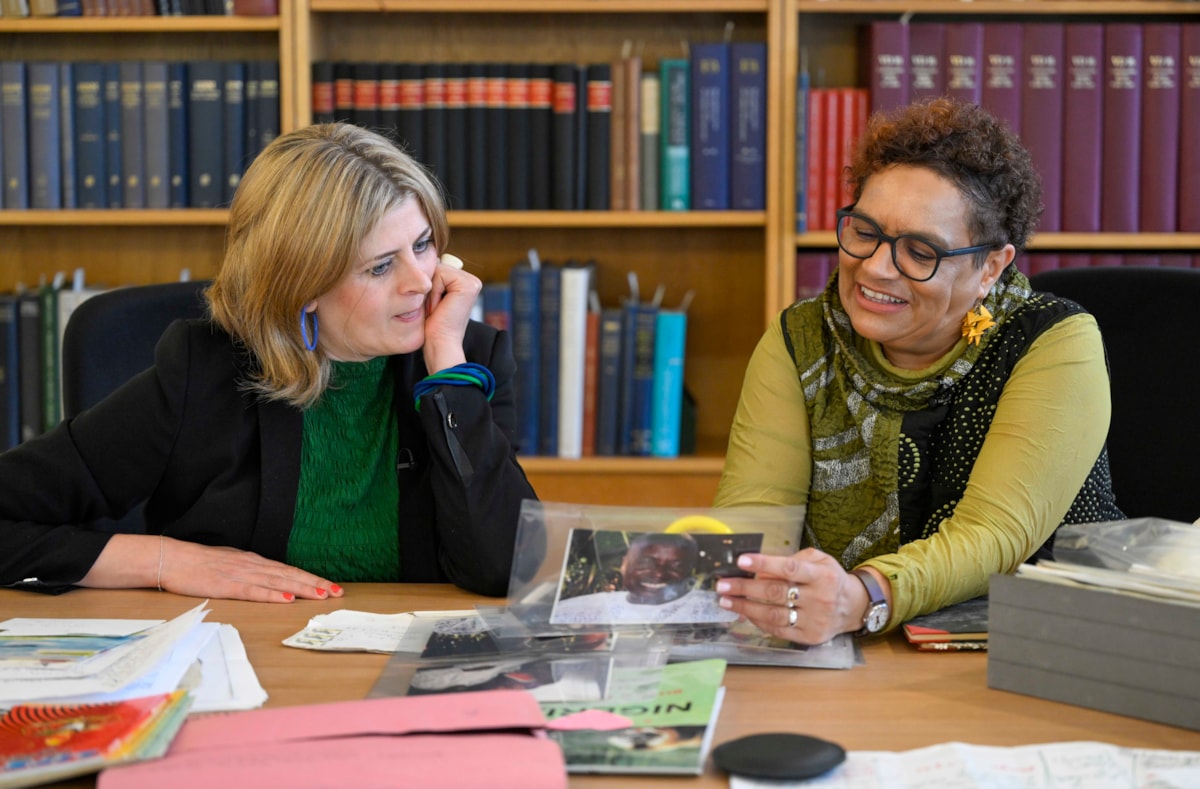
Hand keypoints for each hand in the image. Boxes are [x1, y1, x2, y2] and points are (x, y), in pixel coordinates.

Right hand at [84, 534, 344, 603]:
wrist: (170, 557)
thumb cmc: (198, 563)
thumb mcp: (229, 564)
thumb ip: (249, 572)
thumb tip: (269, 580)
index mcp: (253, 562)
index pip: (288, 571)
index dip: (310, 578)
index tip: (330, 585)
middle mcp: (252, 566)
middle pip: (289, 576)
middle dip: (315, 584)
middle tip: (337, 592)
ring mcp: (240, 575)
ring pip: (277, 583)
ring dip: (301, 589)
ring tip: (322, 595)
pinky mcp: (226, 585)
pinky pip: (254, 592)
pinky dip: (272, 596)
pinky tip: (287, 600)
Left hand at [423, 253, 481, 372]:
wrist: (440, 344)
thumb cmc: (432, 327)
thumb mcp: (430, 298)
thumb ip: (432, 280)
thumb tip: (424, 261)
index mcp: (464, 284)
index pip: (437, 269)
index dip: (428, 287)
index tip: (433, 307)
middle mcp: (471, 281)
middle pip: (437, 267)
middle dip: (429, 287)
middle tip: (434, 309)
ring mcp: (472, 282)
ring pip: (438, 269)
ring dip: (431, 291)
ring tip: (436, 309)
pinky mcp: (469, 285)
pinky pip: (440, 275)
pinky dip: (434, 292)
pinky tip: (440, 307)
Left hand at [714, 548, 866, 644]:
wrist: (852, 607)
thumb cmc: (828, 579)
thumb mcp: (817, 560)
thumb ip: (790, 561)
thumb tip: (760, 571)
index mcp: (821, 575)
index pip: (789, 568)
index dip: (764, 564)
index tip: (741, 561)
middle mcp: (819, 598)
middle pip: (776, 593)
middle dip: (745, 589)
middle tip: (722, 585)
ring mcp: (815, 620)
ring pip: (773, 615)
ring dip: (745, 608)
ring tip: (726, 601)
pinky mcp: (809, 637)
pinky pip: (778, 630)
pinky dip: (758, 621)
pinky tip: (744, 613)